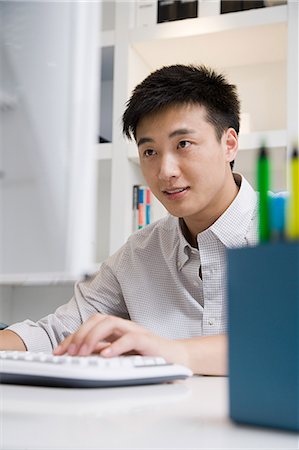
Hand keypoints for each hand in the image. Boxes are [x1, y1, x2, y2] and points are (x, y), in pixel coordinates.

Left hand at [54, 313, 187, 365]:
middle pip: (98, 319)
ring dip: (94, 337)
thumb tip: (79, 356)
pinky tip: (106, 355)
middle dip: (80, 334)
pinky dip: (116, 346)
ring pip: (111, 323)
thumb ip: (102, 351)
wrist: (176, 358)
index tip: (58, 352)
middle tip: (69, 353)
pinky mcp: (148, 341)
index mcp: (116, 328)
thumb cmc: (147, 356)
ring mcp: (136, 331)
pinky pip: (131, 338)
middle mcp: (124, 326)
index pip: (90, 325)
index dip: (72, 336)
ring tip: (84, 353)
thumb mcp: (119, 355)